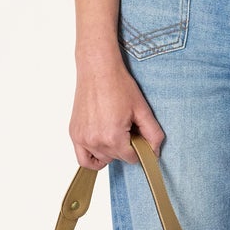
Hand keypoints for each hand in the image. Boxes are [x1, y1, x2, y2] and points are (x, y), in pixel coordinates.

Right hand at [69, 45, 165, 168]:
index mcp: (113, 137)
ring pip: (102, 158)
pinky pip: (83, 159)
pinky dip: (93, 159)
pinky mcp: (74, 134)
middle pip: (117, 158)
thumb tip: (155, 152)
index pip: (131, 158)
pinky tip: (103, 148)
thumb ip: (153, 134)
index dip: (139, 149)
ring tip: (115, 130)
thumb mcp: (142, 110)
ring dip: (111, 151)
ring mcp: (83, 138)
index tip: (139, 136)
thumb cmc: (118, 86)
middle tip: (128, 128)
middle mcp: (95, 141)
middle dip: (126, 147)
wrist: (98, 70)